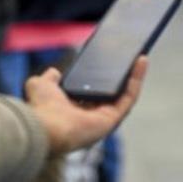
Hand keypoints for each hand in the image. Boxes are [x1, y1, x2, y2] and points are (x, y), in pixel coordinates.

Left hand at [26, 58, 146, 156]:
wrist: (45, 126)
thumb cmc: (41, 109)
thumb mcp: (42, 85)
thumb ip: (49, 79)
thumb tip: (54, 72)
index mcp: (76, 112)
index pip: (93, 94)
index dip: (102, 78)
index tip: (109, 62)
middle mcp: (92, 118)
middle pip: (112, 94)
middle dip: (121, 76)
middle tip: (129, 57)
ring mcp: (105, 120)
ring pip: (124, 94)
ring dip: (134, 75)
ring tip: (140, 55)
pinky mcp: (114, 119)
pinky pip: (129, 96)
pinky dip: (137, 78)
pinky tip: (141, 60)